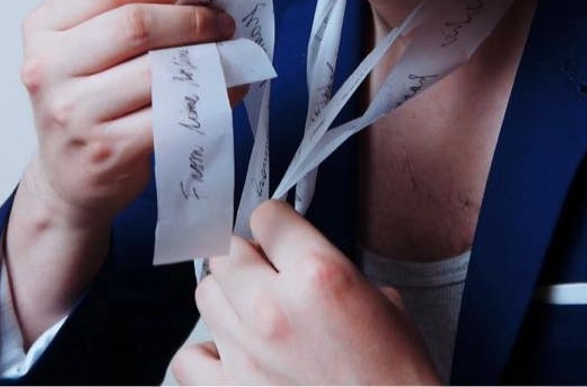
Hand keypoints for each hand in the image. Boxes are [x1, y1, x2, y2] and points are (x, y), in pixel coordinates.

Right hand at [7, 0, 233, 340]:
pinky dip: (212, 93)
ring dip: (207, 55)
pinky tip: (228, 85)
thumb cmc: (87, 102)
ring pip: (157, 69)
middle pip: (135, 23)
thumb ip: (128, 12)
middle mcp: (49, 68)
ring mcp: (74, 113)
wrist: (65, 179)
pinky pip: (173, 112)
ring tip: (229, 51)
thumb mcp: (86, 48)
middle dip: (192, 17)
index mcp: (44, 29)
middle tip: (223, 22)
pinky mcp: (106, 150)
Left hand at [169, 201, 439, 384]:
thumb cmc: (396, 376)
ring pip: (206, 294)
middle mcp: (273, 309)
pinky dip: (206, 352)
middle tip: (267, 270)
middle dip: (248, 256)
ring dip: (229, 296)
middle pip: (227, 251)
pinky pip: (190, 358)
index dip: (279, 224)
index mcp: (317, 275)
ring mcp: (246, 356)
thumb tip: (302, 265)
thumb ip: (333, 271)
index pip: (266, 216)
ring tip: (253, 311)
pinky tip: (232, 354)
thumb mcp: (381, 302)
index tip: (283, 235)